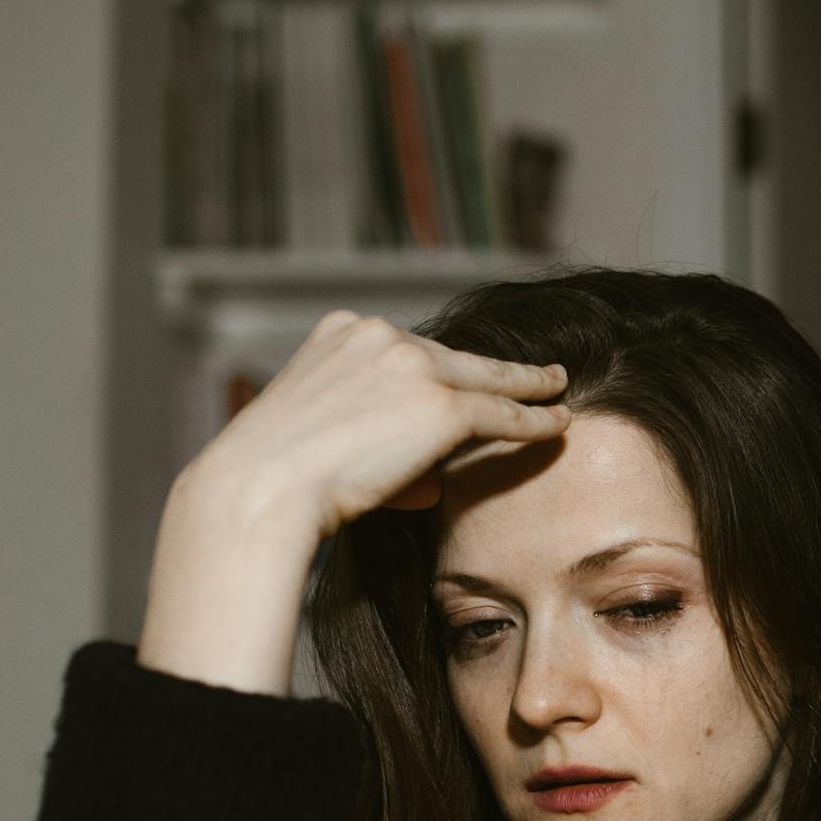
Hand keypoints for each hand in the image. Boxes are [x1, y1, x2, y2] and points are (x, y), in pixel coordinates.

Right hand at [192, 309, 570, 545]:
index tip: (454, 380)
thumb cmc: (272, 481)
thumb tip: (430, 480)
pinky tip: (558, 422)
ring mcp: (412, 367)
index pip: (402, 351)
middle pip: (450, 356)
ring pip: (484, 377)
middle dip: (491, 367)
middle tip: (532, 371)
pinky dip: (535, 418)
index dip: (433, 372)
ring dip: (526, 385)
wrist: (262, 489)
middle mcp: (378, 336)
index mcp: (338, 332)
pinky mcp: (441, 405)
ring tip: (554, 388)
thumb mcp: (317, 436)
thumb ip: (374, 441)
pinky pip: (502, 411)